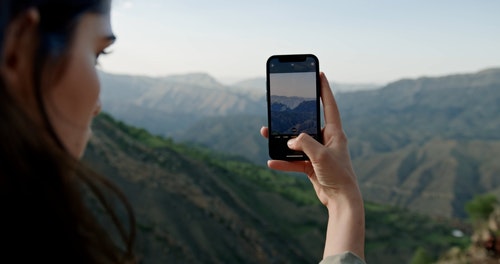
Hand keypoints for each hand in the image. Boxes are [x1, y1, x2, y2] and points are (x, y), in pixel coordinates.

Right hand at [260, 72, 364, 259]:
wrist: (341, 200)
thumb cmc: (338, 175)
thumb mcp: (321, 155)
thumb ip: (304, 143)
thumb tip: (289, 141)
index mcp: (335, 132)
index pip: (329, 105)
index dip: (324, 89)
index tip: (320, 74)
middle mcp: (327, 140)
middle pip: (306, 123)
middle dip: (292, 117)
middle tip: (281, 106)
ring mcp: (318, 153)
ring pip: (296, 142)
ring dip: (282, 140)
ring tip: (267, 133)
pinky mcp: (311, 166)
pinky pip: (294, 161)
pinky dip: (283, 162)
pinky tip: (271, 162)